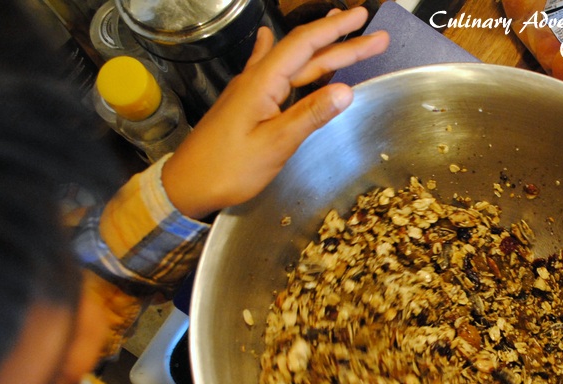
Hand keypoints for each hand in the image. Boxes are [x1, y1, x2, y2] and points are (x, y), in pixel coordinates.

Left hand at [161, 8, 388, 218]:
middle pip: (304, 54)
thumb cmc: (226, 168)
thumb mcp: (274, 144)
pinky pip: (272, 74)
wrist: (187, 185)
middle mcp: (256, 80)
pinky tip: (268, 38)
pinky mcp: (246, 106)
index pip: (305, 45)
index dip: (336, 30)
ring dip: (323, 55)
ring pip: (293, 67)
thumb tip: (345, 91)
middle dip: (342, 44)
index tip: (362, 20)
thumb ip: (309, 115)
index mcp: (263, 83)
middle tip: (375, 37)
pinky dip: (282, 57)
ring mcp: (250, 92)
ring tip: (349, 43)